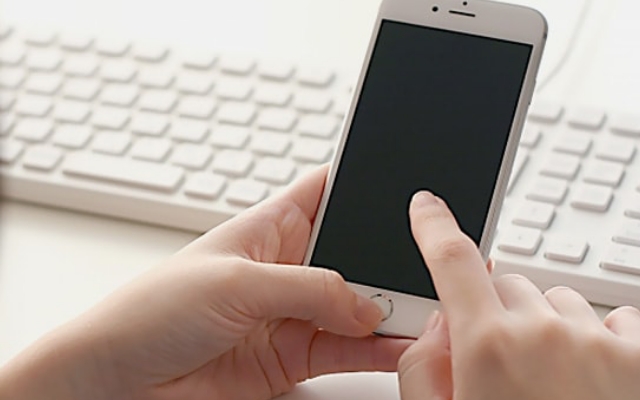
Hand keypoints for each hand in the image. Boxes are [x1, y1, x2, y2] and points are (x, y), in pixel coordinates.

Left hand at [1, 166, 411, 399]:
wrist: (118, 380)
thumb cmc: (152, 311)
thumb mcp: (235, 282)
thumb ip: (308, 289)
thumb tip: (364, 304)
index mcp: (269, 227)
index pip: (327, 190)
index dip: (365, 184)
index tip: (408, 192)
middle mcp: (288, 268)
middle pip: (355, 254)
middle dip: (387, 260)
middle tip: (421, 268)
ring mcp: (294, 314)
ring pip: (358, 306)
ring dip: (389, 310)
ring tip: (423, 311)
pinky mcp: (294, 356)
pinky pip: (349, 350)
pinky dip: (378, 350)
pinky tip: (399, 345)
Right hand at [398, 191, 639, 399]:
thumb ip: (421, 368)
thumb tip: (437, 325)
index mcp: (486, 347)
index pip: (450, 258)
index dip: (433, 225)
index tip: (428, 208)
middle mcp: (544, 332)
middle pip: (504, 285)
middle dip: (494, 312)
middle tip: (500, 365)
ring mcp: (599, 342)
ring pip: (556, 303)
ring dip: (546, 330)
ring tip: (551, 387)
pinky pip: (610, 321)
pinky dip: (595, 341)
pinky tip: (590, 385)